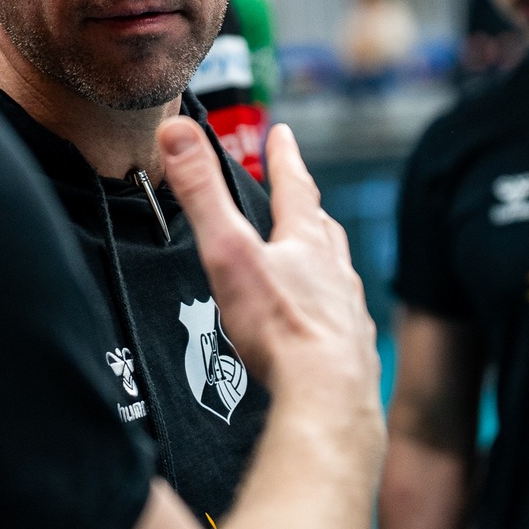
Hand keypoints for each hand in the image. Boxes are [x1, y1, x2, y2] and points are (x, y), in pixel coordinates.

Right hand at [158, 120, 380, 414]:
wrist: (328, 396)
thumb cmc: (279, 328)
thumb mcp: (230, 252)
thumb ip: (202, 193)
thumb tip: (178, 132)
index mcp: (305, 243)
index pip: (294, 185)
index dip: (285, 157)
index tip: (283, 133)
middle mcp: (334, 272)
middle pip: (322, 228)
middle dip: (307, 208)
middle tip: (301, 194)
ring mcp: (347, 311)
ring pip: (337, 274)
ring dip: (323, 259)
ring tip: (314, 259)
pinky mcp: (351, 351)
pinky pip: (342, 321)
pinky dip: (330, 312)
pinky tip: (321, 324)